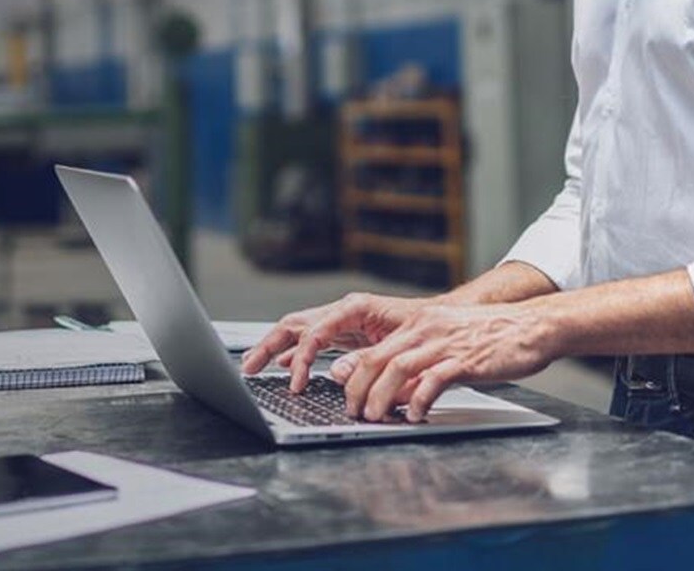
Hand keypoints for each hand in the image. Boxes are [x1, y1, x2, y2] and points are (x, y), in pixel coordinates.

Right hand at [240, 292, 427, 390]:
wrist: (445, 321)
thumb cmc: (428, 328)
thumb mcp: (401, 345)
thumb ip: (367, 359)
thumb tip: (337, 373)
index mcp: (355, 308)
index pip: (314, 331)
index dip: (300, 359)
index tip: (295, 383)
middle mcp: (344, 311)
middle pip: (294, 325)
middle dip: (268, 345)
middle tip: (248, 368)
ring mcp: (342, 321)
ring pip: (298, 331)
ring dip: (274, 347)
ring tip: (253, 365)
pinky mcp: (346, 333)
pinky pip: (311, 340)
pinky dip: (294, 352)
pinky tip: (283, 364)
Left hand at [337, 303, 561, 422]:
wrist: (532, 326)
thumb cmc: (491, 338)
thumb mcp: (447, 344)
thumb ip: (420, 365)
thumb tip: (394, 392)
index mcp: (418, 324)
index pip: (373, 349)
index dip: (353, 375)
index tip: (344, 396)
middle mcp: (426, 329)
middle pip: (377, 359)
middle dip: (359, 389)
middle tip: (354, 413)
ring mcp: (446, 343)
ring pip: (398, 367)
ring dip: (381, 396)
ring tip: (375, 417)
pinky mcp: (466, 359)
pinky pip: (435, 379)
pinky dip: (420, 399)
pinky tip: (415, 414)